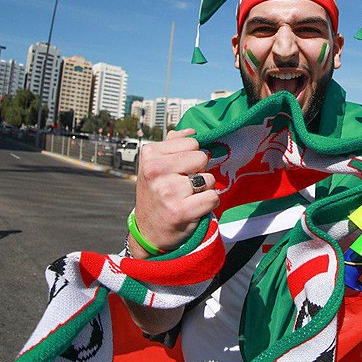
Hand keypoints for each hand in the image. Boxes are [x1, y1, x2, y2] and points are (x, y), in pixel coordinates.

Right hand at [133, 128, 218, 256]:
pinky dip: (208, 204)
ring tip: (186, 198)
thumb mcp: (155, 166)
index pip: (192, 142)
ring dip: (203, 189)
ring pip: (209, 178)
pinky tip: (193, 209)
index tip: (177, 171)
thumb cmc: (156, 196)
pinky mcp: (180, 210)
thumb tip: (192, 130)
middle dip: (199, 172)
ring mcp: (167, 191)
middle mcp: (155, 171)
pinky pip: (213, 197)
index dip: (190, 158)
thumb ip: (172, 144)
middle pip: (202, 157)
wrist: (149, 231)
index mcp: (150, 154)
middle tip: (183, 186)